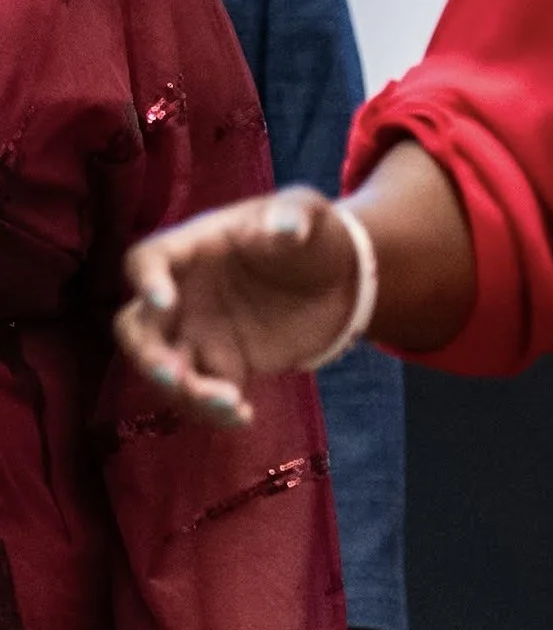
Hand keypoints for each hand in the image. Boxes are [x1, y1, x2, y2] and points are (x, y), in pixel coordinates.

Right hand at [115, 187, 363, 427]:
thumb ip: (294, 217)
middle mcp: (183, 294)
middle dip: (146, 356)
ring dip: (185, 393)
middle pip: (137, 328)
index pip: (147, 260)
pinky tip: (244, 416)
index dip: (146, 280)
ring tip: (231, 403)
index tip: (164, 302)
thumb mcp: (308, 212)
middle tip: (174, 377)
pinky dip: (214, 412)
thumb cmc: (313, 234)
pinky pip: (202, 395)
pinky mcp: (222, 365)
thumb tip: (285, 227)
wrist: (340, 278)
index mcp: (194, 248)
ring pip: (165, 370)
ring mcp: (198, 333)